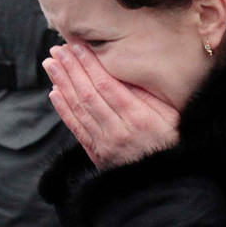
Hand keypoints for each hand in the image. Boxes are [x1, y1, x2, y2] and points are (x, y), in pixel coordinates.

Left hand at [42, 44, 179, 169]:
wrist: (167, 179)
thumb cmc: (174, 142)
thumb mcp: (172, 116)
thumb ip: (148, 96)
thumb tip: (124, 73)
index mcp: (138, 117)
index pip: (107, 86)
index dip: (90, 65)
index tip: (78, 48)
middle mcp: (118, 130)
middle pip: (88, 95)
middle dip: (71, 70)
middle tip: (58, 50)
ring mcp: (105, 144)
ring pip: (79, 109)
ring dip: (62, 84)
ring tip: (51, 64)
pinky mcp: (97, 153)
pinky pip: (76, 129)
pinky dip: (64, 110)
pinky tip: (55, 93)